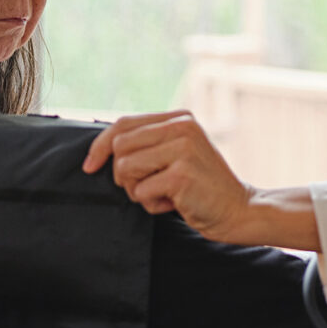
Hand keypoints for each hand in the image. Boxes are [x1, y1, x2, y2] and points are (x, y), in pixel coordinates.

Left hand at [81, 111, 257, 243]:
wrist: (237, 210)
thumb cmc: (200, 187)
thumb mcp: (176, 154)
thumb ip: (149, 144)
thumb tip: (100, 148)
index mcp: (179, 118)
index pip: (124, 123)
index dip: (100, 145)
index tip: (89, 165)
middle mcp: (182, 127)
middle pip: (120, 146)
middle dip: (123, 174)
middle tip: (146, 187)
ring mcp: (183, 149)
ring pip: (126, 168)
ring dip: (137, 190)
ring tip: (162, 194)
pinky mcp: (181, 174)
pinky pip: (141, 191)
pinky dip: (151, 204)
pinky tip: (174, 204)